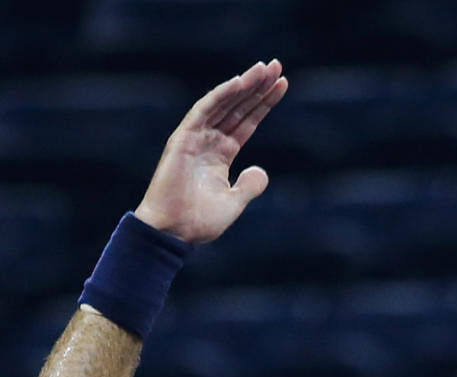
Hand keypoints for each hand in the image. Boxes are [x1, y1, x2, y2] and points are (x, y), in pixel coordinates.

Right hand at [134, 60, 287, 243]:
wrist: (173, 231)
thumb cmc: (198, 222)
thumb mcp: (233, 203)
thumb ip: (249, 186)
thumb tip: (261, 171)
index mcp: (221, 155)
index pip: (246, 122)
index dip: (263, 103)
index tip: (283, 84)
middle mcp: (208, 141)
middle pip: (238, 107)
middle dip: (258, 87)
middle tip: (277, 65)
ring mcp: (195, 138)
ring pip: (223, 103)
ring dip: (244, 84)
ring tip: (265, 68)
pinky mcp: (183, 138)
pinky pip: (204, 110)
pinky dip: (221, 95)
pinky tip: (240, 82)